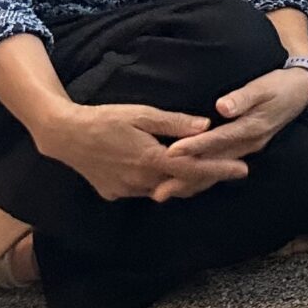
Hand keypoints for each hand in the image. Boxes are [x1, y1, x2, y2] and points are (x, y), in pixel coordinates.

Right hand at [41, 99, 232, 202]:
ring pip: (164, 190)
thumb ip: (175, 123)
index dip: (220, 170)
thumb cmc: (106, 119)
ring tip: (205, 170)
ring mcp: (126, 190)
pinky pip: (145, 191)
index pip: (193, 169)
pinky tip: (169, 173)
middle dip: (207, 178)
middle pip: (182, 184)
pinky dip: (160, 184)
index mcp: (150, 159)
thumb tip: (207, 126)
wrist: (65, 136)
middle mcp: (140, 180)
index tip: (243, 169)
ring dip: (184, 183)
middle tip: (230, 167)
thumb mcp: (142, 114)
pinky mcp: (114, 194)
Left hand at [158, 66, 307, 191]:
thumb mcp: (264, 85)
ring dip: (191, 184)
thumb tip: (222, 107)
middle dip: (186, 177)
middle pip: (214, 164)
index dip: (193, 147)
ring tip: (165, 194)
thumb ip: (243, 97)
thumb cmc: (280, 84)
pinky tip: (187, 183)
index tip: (170, 153)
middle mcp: (249, 144)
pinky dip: (203, 178)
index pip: (218, 140)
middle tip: (158, 192)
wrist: (302, 91)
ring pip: (216, 171)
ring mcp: (248, 149)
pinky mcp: (246, 149)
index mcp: (251, 127)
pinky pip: (221, 168)